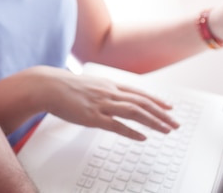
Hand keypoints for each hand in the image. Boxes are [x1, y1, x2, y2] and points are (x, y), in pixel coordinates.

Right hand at [39, 67, 178, 140]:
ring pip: (134, 112)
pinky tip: (143, 137)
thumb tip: (109, 96)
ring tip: (166, 130)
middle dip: (161, 114)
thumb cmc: (63, 86)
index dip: (155, 100)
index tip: (169, 107)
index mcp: (108, 84)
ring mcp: (101, 104)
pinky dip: (132, 131)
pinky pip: (117, 125)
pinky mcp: (93, 117)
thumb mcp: (88, 85)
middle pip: (141, 102)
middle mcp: (108, 92)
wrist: (47, 86)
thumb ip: (101, 90)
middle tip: (175, 123)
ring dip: (153, 122)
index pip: (138, 92)